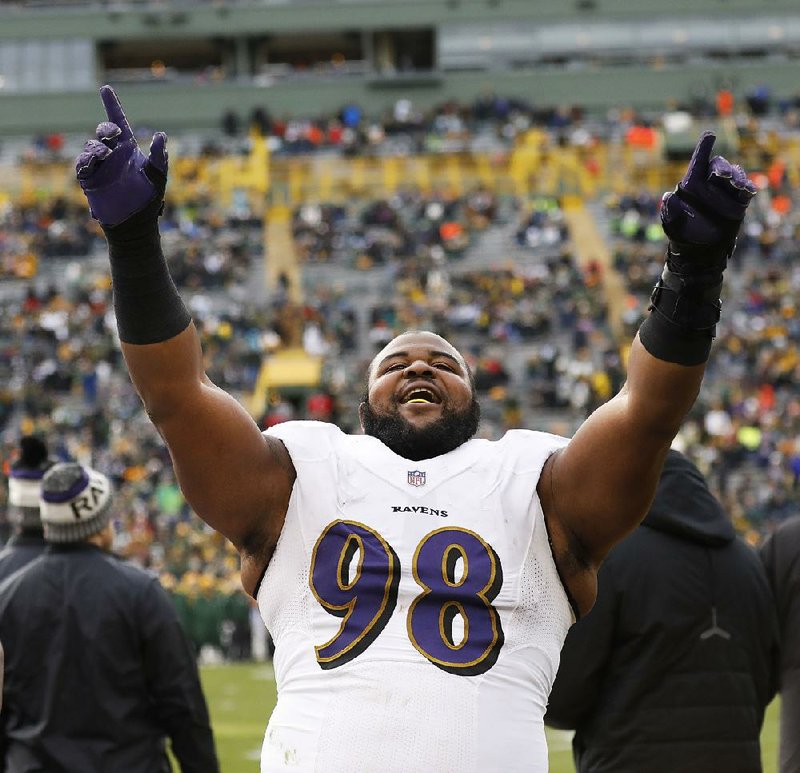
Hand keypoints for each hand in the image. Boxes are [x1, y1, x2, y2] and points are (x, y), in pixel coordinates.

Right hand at [75, 85, 167, 226]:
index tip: (105, 88)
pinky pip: (82, 164)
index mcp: (129, 149)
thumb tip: (160, 135)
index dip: (112, 105)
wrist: (134, 223)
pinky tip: (94, 164)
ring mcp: (100, 166)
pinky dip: (86, 162)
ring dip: (99, 148)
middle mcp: (113, 154)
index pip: (119, 122)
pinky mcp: (89, 179)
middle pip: (104, 130)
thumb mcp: (158, 177)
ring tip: (107, 157)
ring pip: (92, 146)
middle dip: (107, 128)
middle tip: (113, 135)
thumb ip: (159, 156)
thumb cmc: (149, 199)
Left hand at [660, 131, 756, 256]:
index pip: (697, 163)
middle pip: (718, 166)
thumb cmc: (682, 233)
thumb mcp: (672, 224)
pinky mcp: (738, 200)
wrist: (700, 248)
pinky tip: (748, 190)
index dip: (703, 148)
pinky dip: (747, 187)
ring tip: (736, 185)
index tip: (709, 135)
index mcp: (691, 185)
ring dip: (736, 177)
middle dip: (721, 167)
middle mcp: (709, 184)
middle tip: (721, 176)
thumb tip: (667, 197)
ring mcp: (725, 191)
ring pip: (734, 174)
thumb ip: (671, 211)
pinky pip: (745, 190)